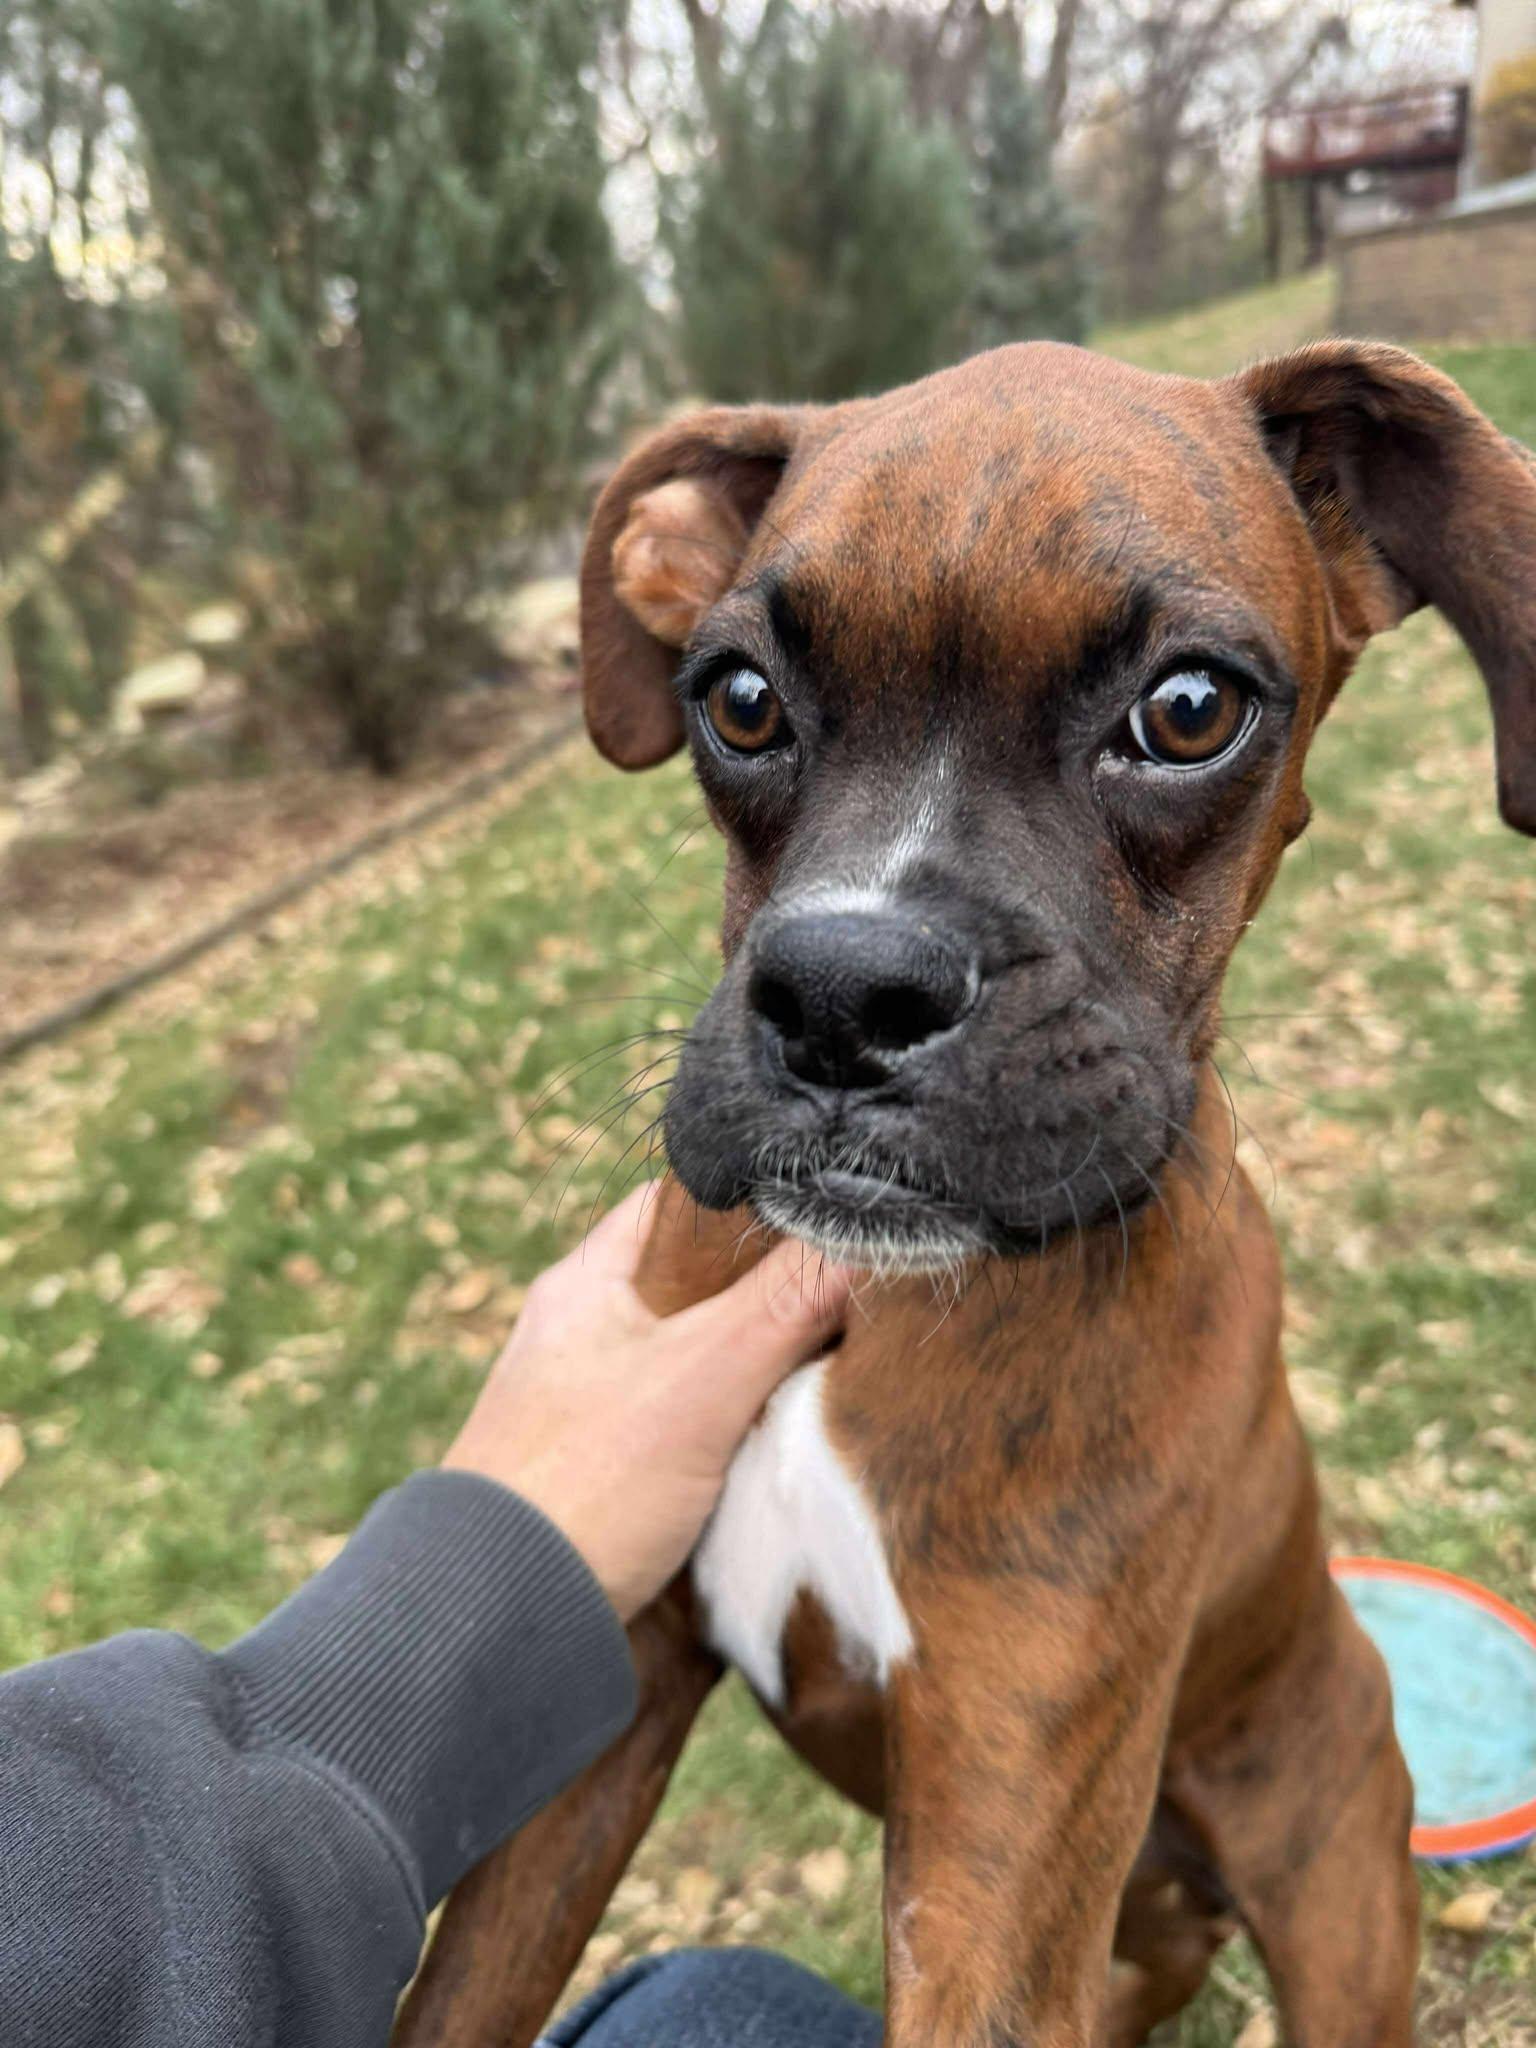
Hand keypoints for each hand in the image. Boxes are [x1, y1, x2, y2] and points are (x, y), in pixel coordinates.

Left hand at [442, 1185, 851, 1619]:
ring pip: (709, 1364)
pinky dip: (745, 1437)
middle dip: (779, 1301)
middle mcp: (588, 1335)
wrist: (497, 1625)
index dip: (758, 1204)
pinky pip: (701, 1431)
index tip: (831, 1220)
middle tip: (854, 1308)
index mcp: (585, 1284)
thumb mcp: (697, 1381)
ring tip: (839, 1378)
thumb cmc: (579, 1487)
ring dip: (766, 1376)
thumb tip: (866, 1238)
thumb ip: (782, 1306)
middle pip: (706, 1289)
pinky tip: (790, 1449)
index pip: (683, 1206)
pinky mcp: (618, 1475)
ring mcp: (601, 1407)